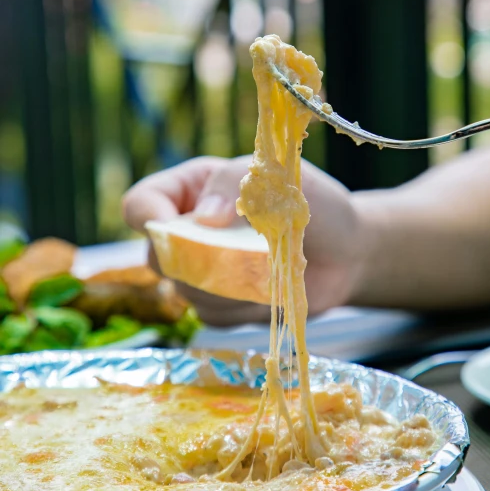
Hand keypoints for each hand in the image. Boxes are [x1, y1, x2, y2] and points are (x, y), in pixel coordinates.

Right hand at [123, 156, 362, 324]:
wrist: (346, 248)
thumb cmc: (310, 200)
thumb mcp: (273, 175)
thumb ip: (232, 184)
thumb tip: (202, 218)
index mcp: (190, 190)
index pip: (141, 204)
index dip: (149, 218)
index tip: (181, 227)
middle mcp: (187, 230)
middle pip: (157, 256)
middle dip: (198, 260)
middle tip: (240, 253)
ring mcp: (201, 270)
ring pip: (185, 292)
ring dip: (229, 285)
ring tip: (271, 265)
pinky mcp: (221, 305)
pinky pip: (213, 315)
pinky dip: (244, 306)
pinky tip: (272, 289)